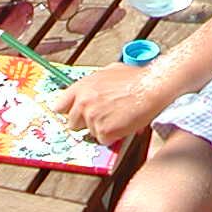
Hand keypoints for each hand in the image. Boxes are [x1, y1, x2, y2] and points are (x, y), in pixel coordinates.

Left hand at [46, 61, 169, 146]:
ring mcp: (92, 117)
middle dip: (86, 123)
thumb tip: (88, 91)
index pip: (60, 105)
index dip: (68, 111)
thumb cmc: (135, 78)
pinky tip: (123, 123)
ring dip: (102, 128)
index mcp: (83, 86)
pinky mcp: (103, 131)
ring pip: (90, 132)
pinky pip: (103, 139)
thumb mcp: (110, 71)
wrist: (151, 88)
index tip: (73, 115)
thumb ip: (94, 83)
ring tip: (119, 116)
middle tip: (103, 117)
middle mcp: (83, 102)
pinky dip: (113, 135)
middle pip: (73, 123)